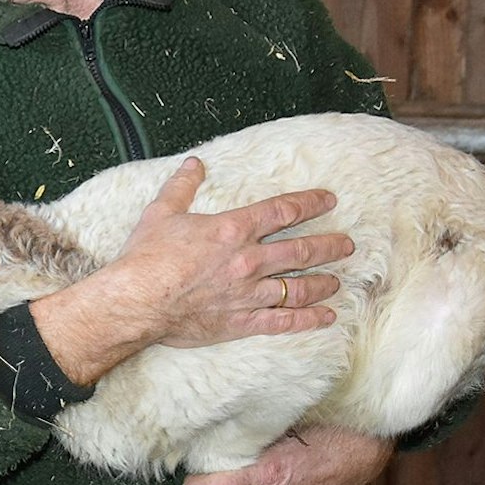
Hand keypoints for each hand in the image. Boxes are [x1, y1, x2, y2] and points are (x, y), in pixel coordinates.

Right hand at [30, 157, 354, 383]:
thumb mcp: (162, 213)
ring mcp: (247, 294)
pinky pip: (282, 322)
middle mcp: (248, 260)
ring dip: (323, 282)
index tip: (329, 200)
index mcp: (232, 229)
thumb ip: (182, 187)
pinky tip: (326, 317)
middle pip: (300, 251)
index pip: (282, 211)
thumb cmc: (146, 257)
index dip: (309, 203)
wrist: (136, 302)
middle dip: (329, 246)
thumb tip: (194, 163)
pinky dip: (307, 319)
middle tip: (348, 245)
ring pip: (298, 288)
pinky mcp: (240, 321)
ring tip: (339, 281)